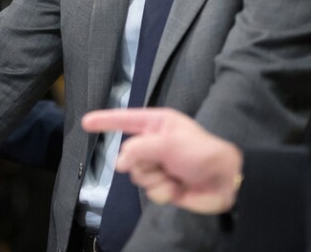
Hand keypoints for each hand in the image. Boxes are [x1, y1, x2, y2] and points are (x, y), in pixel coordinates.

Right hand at [82, 107, 242, 213]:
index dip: (105, 121)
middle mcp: (156, 143)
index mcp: (158, 124)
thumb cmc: (202, 153)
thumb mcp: (169, 144)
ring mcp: (160, 165)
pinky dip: (164, 192)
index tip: (85, 122)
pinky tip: (179, 188)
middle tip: (160, 163)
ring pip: (138, 176)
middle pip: (129, 155)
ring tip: (173, 177)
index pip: (126, 119)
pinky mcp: (165, 185)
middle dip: (142, 163)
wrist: (225, 182)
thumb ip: (139, 149)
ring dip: (155, 179)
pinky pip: (151, 191)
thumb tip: (120, 163)